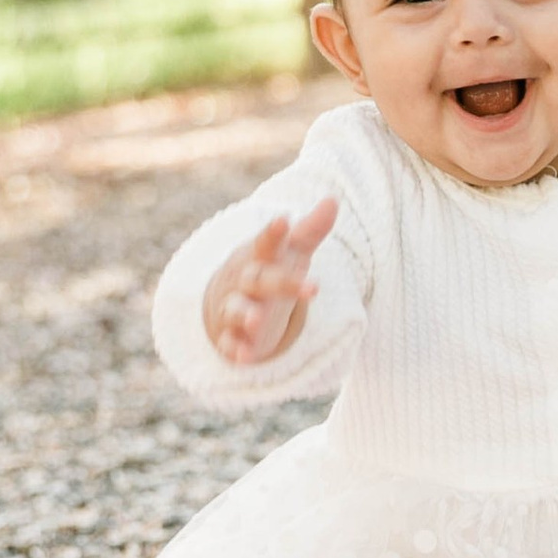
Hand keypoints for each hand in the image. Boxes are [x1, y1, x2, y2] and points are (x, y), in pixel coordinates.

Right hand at [203, 197, 338, 366]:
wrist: (223, 299)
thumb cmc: (266, 271)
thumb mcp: (289, 252)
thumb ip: (309, 230)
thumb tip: (334, 199)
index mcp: (260, 258)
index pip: (267, 243)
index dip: (274, 233)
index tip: (283, 220)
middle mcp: (243, 282)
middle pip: (259, 280)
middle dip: (279, 283)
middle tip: (307, 288)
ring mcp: (233, 309)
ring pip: (236, 310)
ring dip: (246, 316)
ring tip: (256, 322)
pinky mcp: (229, 337)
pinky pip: (229, 343)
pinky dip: (236, 350)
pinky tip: (246, 357)